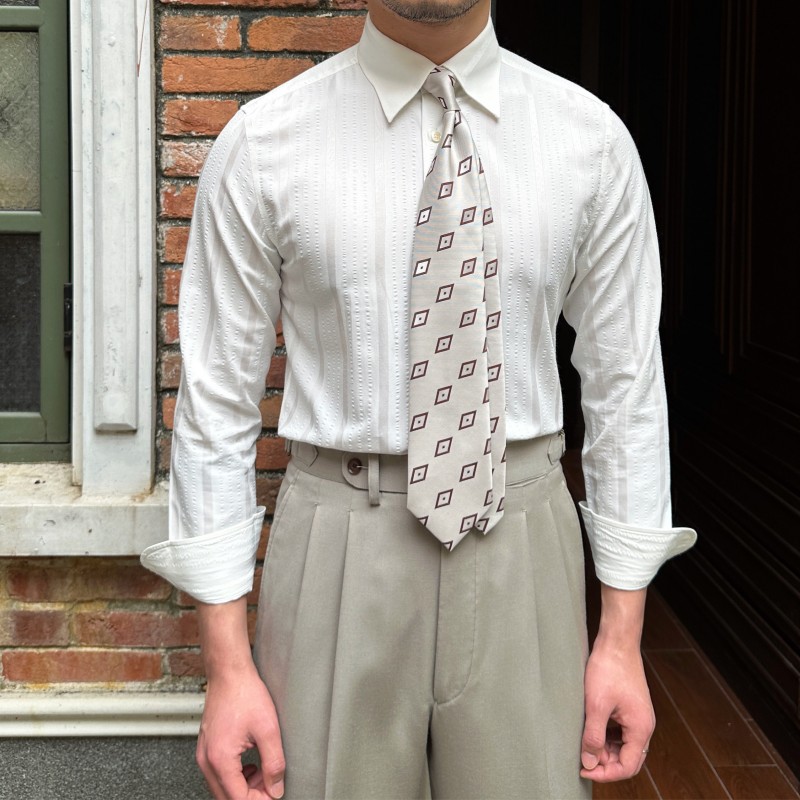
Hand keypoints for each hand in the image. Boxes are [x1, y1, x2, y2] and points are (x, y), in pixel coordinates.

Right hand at [197, 665, 285, 799]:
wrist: (229, 672)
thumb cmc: (245, 693)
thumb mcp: (268, 729)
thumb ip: (274, 763)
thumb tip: (276, 789)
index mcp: (220, 759)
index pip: (238, 799)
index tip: (275, 793)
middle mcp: (206, 761)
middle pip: (227, 797)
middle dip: (251, 795)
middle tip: (271, 784)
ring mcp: (203, 754)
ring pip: (222, 787)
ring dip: (243, 787)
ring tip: (263, 772)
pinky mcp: (206, 747)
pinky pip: (218, 774)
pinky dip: (236, 776)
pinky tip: (251, 765)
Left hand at [579, 638, 654, 781]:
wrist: (617, 641)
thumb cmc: (609, 668)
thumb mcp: (596, 705)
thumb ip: (593, 736)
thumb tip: (589, 763)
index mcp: (641, 728)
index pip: (628, 767)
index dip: (605, 774)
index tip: (584, 769)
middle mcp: (644, 726)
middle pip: (627, 759)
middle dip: (604, 761)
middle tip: (582, 754)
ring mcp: (637, 716)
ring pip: (622, 746)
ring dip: (604, 748)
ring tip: (584, 740)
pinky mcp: (629, 707)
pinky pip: (620, 731)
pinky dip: (606, 735)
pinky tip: (590, 727)